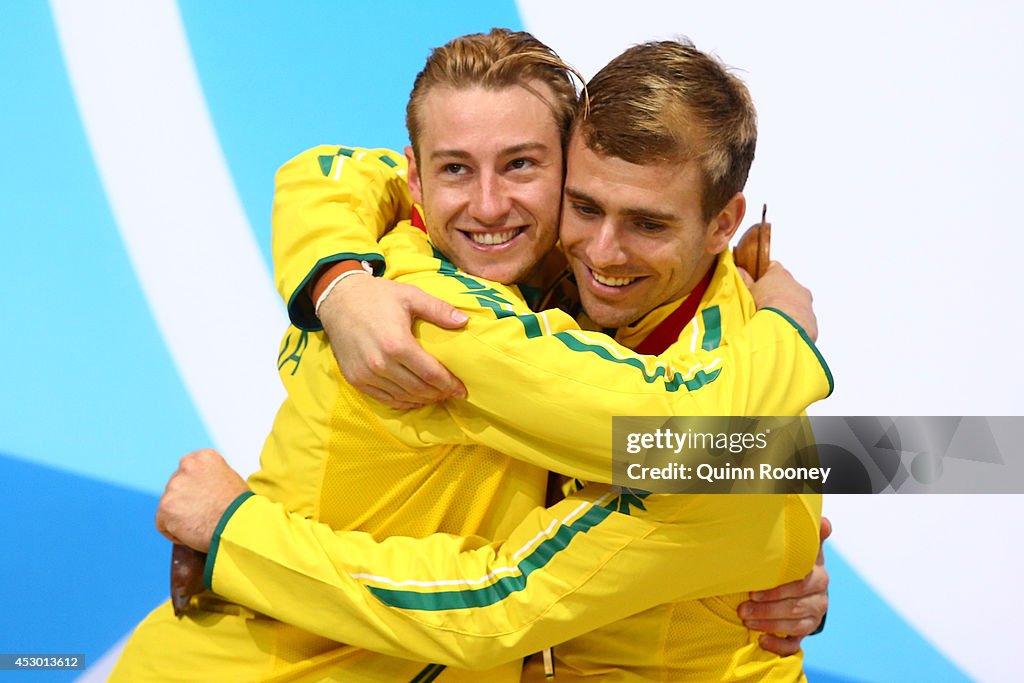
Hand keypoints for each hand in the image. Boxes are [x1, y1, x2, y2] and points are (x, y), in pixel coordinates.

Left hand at [156, 448, 248, 551]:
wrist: (239, 525)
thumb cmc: (240, 508)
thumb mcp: (229, 480)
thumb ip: (209, 479)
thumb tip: (197, 491)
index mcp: (204, 457)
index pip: (189, 470)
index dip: (196, 487)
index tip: (204, 498)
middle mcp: (187, 466)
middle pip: (177, 487)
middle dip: (186, 501)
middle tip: (202, 514)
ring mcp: (174, 487)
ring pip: (169, 505)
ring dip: (181, 516)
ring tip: (201, 525)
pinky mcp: (166, 507)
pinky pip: (163, 524)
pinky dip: (175, 532)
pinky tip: (192, 534)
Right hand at [318, 275, 468, 408]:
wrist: (338, 299)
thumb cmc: (377, 295)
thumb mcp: (411, 295)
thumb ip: (439, 309)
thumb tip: (464, 322)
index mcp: (397, 343)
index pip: (431, 374)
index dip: (449, 384)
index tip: (462, 390)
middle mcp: (381, 363)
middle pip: (418, 389)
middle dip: (439, 394)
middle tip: (451, 393)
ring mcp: (366, 374)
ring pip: (403, 397)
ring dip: (423, 399)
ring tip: (436, 396)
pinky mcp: (355, 378)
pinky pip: (384, 398)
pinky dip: (402, 402)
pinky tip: (414, 399)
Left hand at [738, 516, 831, 655]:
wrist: (806, 584)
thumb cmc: (797, 563)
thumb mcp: (803, 548)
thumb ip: (810, 535)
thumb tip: (824, 521)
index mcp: (817, 576)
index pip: (800, 584)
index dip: (776, 590)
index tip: (753, 590)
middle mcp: (819, 598)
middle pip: (794, 607)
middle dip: (766, 608)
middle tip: (743, 608)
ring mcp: (813, 616)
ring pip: (793, 625)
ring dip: (768, 624)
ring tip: (746, 620)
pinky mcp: (805, 632)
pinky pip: (795, 644)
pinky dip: (779, 645)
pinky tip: (762, 642)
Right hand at [741, 261, 817, 341]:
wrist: (784, 327)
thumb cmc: (765, 306)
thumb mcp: (748, 291)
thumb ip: (744, 280)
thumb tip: (739, 271)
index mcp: (780, 274)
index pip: (773, 267)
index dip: (766, 274)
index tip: (760, 280)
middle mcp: (796, 285)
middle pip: (786, 286)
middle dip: (777, 293)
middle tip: (764, 304)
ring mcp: (806, 302)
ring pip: (796, 302)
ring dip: (787, 309)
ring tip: (773, 320)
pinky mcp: (811, 318)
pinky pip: (802, 318)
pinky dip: (794, 322)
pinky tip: (783, 330)